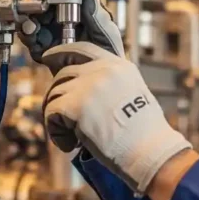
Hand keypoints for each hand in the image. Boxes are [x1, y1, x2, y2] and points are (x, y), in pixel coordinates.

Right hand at [19, 0, 123, 68]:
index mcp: (78, 12)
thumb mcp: (107, 34)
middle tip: (33, 7)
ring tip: (32, 26)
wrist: (100, 82)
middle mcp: (64, 21)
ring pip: (34, 21)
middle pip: (43, 6)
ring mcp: (53, 35)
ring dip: (29, 21)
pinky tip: (31, 36)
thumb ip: (96, 16)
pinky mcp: (45, 50)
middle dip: (35, 6)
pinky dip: (28, 37)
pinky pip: (31, 41)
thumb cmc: (109, 56)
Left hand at [41, 42, 191, 191]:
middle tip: (65, 120)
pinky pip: (51, 113)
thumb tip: (81, 90)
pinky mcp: (75, 105)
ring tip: (73, 136)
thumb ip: (110, 85)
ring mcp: (88, 86)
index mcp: (119, 66)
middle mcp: (102, 71)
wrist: (149, 151)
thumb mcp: (134, 95)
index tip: (48, 57)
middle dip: (58, 96)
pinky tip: (70, 144)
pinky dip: (57, 132)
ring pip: (54, 95)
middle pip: (63, 75)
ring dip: (58, 117)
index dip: (61, 52)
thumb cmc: (144, 134)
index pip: (83, 48)